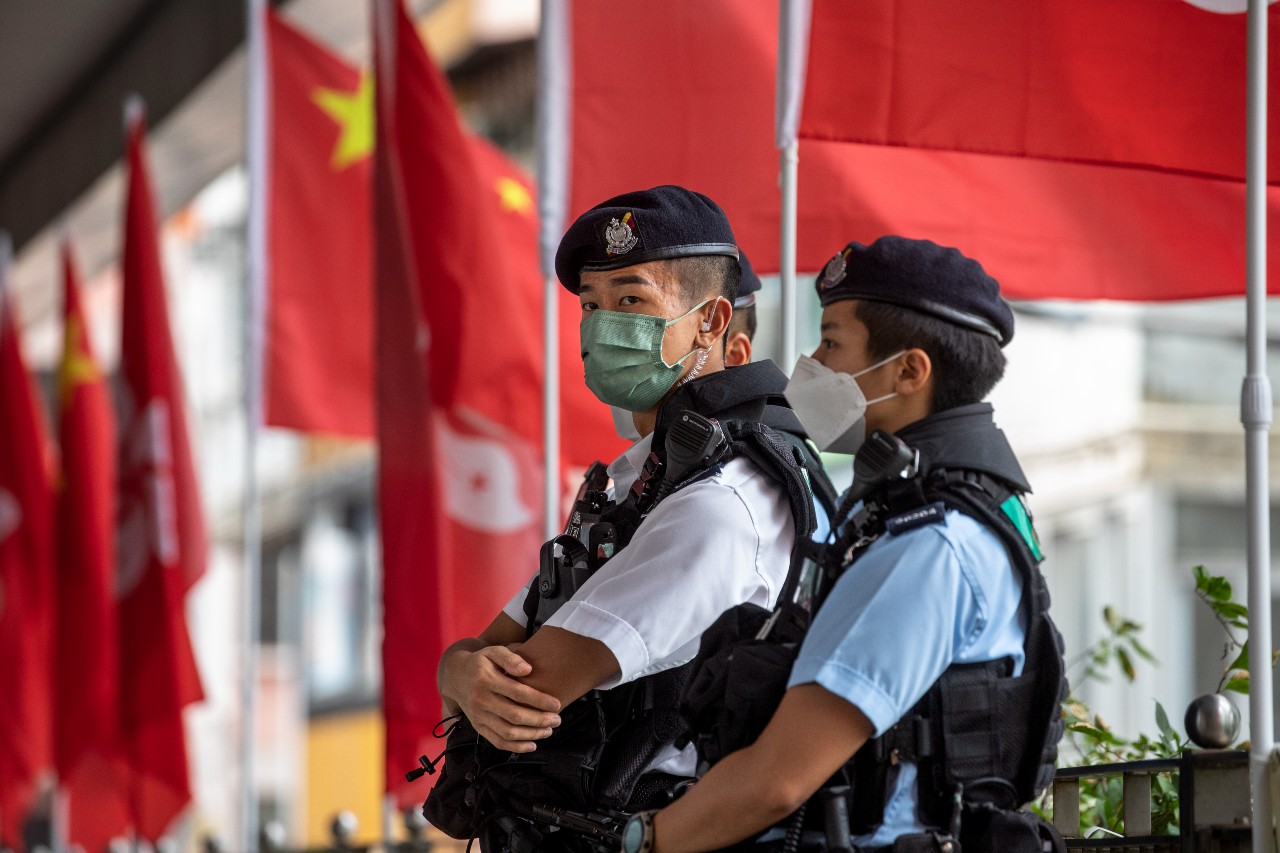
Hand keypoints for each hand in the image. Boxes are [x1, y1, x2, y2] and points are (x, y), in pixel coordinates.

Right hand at [440, 645, 561, 751]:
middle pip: (514, 716)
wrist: (455, 676)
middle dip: (539, 720)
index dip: (539, 700)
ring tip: (549, 731)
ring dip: (531, 734)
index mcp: (486, 680)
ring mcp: (478, 716)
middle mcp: (481, 700)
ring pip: (507, 732)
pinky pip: (497, 741)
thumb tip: (527, 669)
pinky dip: (516, 747)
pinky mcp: (477, 727)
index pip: (517, 693)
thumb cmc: (481, 662)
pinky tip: (532, 745)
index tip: (557, 704)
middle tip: (557, 720)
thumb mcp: (493, 651)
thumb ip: (510, 657)